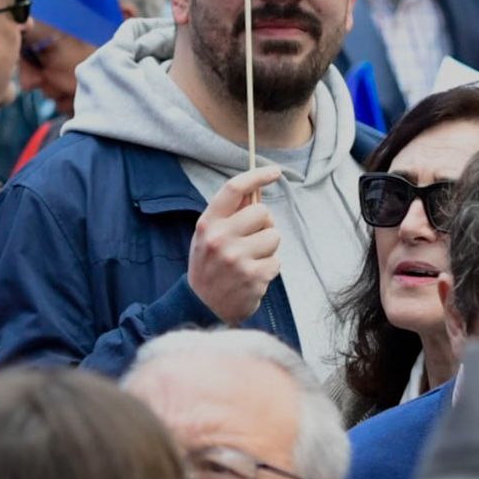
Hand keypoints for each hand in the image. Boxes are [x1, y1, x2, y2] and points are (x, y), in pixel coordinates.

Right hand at [188, 166, 281, 322]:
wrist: (201, 306)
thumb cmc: (209, 266)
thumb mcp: (208, 236)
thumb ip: (228, 214)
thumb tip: (255, 190)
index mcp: (207, 223)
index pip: (234, 189)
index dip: (257, 176)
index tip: (275, 172)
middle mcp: (220, 238)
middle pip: (262, 212)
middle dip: (264, 224)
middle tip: (253, 238)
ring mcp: (237, 258)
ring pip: (274, 237)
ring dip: (268, 248)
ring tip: (251, 260)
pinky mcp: (253, 277)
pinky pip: (277, 261)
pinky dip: (269, 268)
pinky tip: (252, 276)